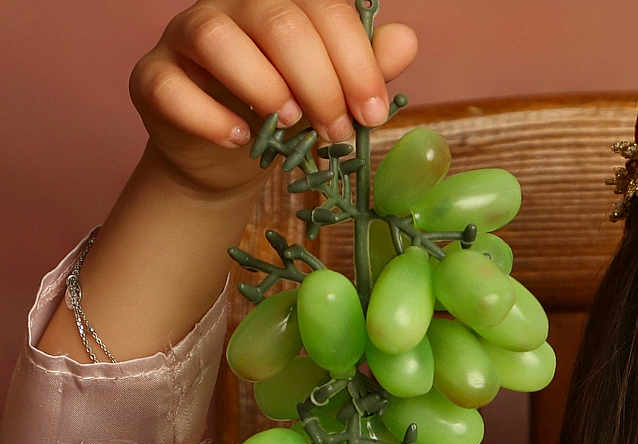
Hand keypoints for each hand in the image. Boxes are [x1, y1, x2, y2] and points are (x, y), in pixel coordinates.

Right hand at [129, 0, 419, 198]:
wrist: (229, 157)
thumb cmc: (287, 115)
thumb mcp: (334, 95)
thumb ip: (365, 68)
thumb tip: (406, 41)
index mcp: (283, 3)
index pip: (323, 8)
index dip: (355, 61)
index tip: (373, 115)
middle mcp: (231, 7)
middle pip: (278, 22)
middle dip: (320, 84)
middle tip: (336, 133)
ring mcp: (185, 37)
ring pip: (217, 37)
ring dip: (264, 88)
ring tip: (290, 127)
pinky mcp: (154, 77)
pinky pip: (170, 86)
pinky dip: (208, 117)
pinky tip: (240, 141)